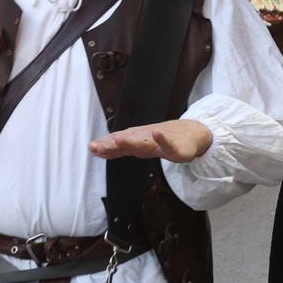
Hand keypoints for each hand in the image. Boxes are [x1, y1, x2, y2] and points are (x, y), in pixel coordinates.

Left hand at [89, 119, 213, 163]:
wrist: (190, 133)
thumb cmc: (162, 139)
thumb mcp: (137, 144)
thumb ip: (117, 149)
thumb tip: (93, 148)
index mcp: (137, 140)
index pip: (119, 143)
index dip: (106, 146)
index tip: (92, 147)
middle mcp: (146, 138)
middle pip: (128, 141)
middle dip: (113, 143)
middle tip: (99, 146)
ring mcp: (161, 141)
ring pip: (145, 142)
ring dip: (132, 140)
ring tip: (119, 139)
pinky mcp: (176, 146)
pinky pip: (169, 143)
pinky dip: (163, 139)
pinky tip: (157, 134)